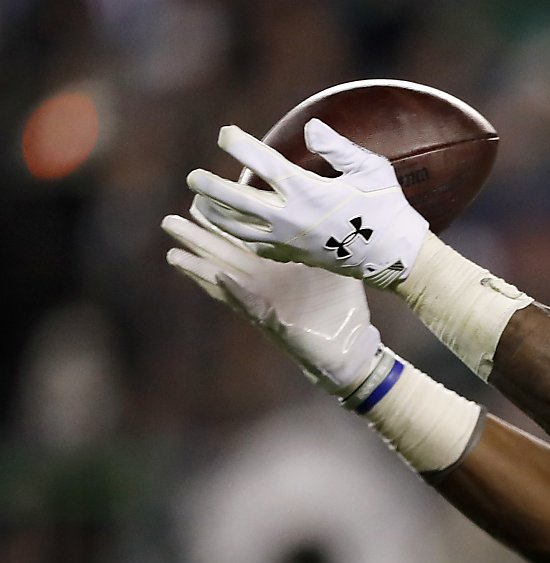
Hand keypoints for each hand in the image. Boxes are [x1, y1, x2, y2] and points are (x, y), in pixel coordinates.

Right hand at [163, 213, 383, 394]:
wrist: (352, 347)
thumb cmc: (343, 306)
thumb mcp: (335, 267)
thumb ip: (327, 242)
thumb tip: (331, 211)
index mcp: (275, 265)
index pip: (242, 239)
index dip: (221, 221)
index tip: (200, 199)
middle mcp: (263, 282)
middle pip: (223, 256)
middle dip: (197, 240)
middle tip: (168, 221)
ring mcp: (265, 302)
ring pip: (225, 281)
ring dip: (200, 268)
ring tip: (173, 254)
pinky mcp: (274, 322)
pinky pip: (250, 304)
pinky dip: (235, 292)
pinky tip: (219, 277)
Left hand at [186, 122, 427, 287]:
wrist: (396, 258)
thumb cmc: (388, 209)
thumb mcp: (371, 170)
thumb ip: (338, 147)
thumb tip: (309, 128)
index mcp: (306, 190)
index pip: (261, 162)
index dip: (238, 144)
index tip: (225, 135)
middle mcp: (291, 216)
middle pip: (236, 200)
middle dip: (209, 187)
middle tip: (193, 178)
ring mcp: (291, 240)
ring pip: (239, 229)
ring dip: (216, 216)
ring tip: (201, 206)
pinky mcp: (297, 256)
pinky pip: (259, 248)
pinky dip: (241, 239)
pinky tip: (234, 231)